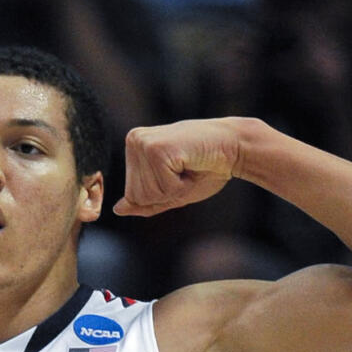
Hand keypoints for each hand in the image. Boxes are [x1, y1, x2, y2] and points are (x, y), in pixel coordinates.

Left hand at [113, 119, 240, 216]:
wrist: (234, 148)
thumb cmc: (206, 168)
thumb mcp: (172, 191)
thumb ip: (145, 202)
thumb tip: (117, 210)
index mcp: (134, 147)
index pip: (133, 195)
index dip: (161, 195)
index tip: (179, 174)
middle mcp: (134, 141)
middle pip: (138, 196)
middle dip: (167, 192)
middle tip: (185, 170)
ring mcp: (143, 143)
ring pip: (149, 194)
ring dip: (176, 188)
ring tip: (188, 166)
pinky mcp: (156, 149)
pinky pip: (164, 188)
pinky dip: (182, 184)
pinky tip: (190, 163)